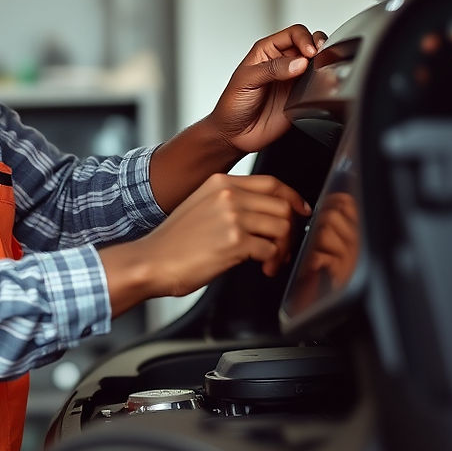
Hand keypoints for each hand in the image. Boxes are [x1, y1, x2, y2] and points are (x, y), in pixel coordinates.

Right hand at [99, 173, 310, 314]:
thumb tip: (263, 213)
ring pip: (282, 227)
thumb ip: (230, 202)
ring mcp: (232, 216)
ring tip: (271, 261)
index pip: (271, 183)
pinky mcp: (235, 241)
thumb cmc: (173, 242)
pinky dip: (272, 262)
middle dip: (290, 230)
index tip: (300, 211)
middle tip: (283, 247)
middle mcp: (228, 195)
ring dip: (283, 248)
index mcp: (220, 182)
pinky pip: (271, 249)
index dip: (292, 198)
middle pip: (282, 206)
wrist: (152, 261)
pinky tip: (262, 268)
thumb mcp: (200, 206)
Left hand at [208, 25, 326, 153]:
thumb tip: (298, 62)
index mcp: (267, 51)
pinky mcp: (300, 96)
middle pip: (309, 44)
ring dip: (323, 63)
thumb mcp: (246, 80)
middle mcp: (282, 62)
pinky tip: (321, 84)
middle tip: (317, 58)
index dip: (304, 39)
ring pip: (316, 63)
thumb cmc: (232, 104)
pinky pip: (318, 85)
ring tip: (321, 70)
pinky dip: (324, 82)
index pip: (293, 34)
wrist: (235, 134)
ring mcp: (293, 79)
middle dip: (318, 46)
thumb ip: (272, 69)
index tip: (308, 52)